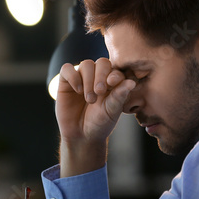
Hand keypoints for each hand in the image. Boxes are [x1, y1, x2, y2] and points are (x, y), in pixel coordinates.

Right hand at [55, 58, 134, 175]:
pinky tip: (78, 90)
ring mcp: (82, 77)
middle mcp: (97, 77)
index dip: (115, 74)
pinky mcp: (66, 81)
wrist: (82, 135)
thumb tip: (132, 82)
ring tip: (90, 99)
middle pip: (101, 63)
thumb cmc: (100, 123)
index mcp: (112, 82)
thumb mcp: (112, 110)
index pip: (115, 69)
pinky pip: (67, 68)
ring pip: (86, 64)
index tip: (113, 83)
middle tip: (100, 92)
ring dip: (88, 80)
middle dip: (101, 75)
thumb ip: (120, 95)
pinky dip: (73, 76)